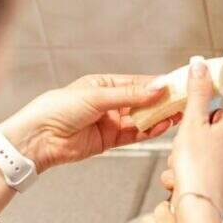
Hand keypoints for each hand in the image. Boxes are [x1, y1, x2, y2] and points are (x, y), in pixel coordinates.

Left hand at [0, 74, 179, 171]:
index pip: (138, 82)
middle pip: (143, 101)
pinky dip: (149, 131)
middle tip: (183, 100)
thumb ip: (129, 95)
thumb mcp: (96, 96)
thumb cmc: (57, 109)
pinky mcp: (110, 140)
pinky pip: (134, 134)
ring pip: (141, 119)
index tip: (177, 83)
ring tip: (178, 114)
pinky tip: (162, 126)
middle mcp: (109, 103)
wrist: (39, 138)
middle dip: (163, 101)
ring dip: (159, 117)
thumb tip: (156, 87)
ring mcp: (110, 122)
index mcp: (104, 84)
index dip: (158, 84)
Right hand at [166, 60, 222, 205]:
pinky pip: (200, 172)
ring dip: (182, 162)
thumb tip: (200, 64)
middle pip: (204, 135)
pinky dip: (186, 176)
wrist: (197, 206)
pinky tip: (181, 182)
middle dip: (186, 145)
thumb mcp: (193, 122)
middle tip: (182, 155)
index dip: (195, 123)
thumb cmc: (196, 165)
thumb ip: (197, 92)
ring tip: (180, 171)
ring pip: (198, 154)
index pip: (212, 114)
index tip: (188, 134)